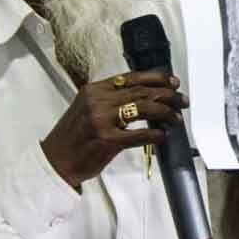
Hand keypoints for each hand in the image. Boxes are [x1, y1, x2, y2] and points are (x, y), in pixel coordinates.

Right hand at [40, 71, 186, 187]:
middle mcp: (98, 101)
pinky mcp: (107, 140)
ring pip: (145, 108)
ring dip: (166, 113)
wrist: (55, 160)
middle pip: (142, 92)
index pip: (132, 77)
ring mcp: (102, 120)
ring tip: (176, 118)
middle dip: (168, 95)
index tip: (172, 81)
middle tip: (182, 101)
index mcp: (94, 89)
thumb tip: (145, 96)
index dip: (157, 78)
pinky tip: (163, 136)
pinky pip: (139, 134)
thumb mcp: (88, 108)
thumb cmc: (73, 136)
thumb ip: (111, 99)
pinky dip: (155, 134)